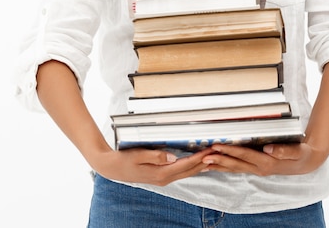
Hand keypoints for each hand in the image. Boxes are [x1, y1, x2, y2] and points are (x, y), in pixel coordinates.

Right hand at [91, 146, 214, 185]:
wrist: (112, 168)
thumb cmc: (124, 160)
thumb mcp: (139, 155)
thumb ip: (156, 156)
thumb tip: (172, 156)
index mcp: (160, 173)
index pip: (185, 165)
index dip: (199, 158)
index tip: (210, 151)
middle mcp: (164, 178)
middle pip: (189, 170)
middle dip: (204, 161)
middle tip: (216, 152)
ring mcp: (162, 178)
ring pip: (186, 172)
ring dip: (199, 165)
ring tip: (211, 157)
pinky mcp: (160, 176)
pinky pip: (180, 172)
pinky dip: (190, 166)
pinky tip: (195, 163)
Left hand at [201, 141, 327, 175]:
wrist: (307, 162)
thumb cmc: (301, 153)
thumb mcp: (296, 150)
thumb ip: (283, 150)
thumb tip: (268, 149)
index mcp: (267, 162)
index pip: (244, 155)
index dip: (230, 151)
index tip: (216, 147)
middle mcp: (260, 168)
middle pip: (235, 164)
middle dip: (219, 160)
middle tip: (203, 157)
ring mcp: (258, 169)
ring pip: (235, 168)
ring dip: (219, 165)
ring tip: (204, 163)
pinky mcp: (257, 168)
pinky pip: (238, 168)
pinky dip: (226, 166)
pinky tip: (217, 164)